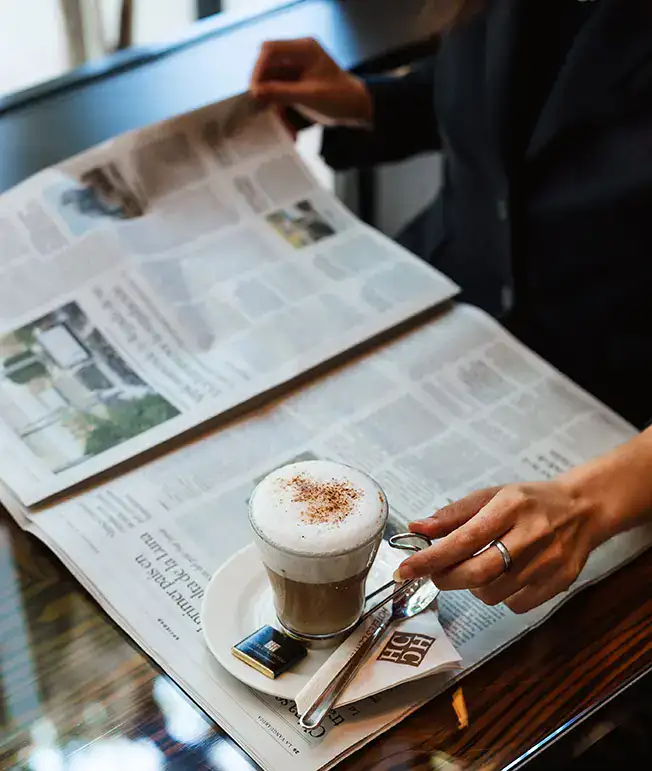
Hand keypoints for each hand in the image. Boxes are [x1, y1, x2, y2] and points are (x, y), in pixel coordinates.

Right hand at [250, 38, 372, 124]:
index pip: (270, 50)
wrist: (355, 108)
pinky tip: (289, 129)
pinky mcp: (293, 83)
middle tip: (259, 108)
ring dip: (271, 104)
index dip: (258, 69)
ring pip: (270, 82)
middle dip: (262, 88)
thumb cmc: (339, 99)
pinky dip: (280, 110)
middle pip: (267, 65)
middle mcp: (296, 55)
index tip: (255, 92)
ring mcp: (294, 69)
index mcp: (304, 49)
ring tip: (279, 124)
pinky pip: (278, 94)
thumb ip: (281, 92)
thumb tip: (255, 92)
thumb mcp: (310, 97)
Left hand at [395, 481, 605, 613]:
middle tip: (435, 574)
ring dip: (473, 586)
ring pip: (493, 593)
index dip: (431, 558)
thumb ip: (453, 514)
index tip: (405, 569)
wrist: (583, 509)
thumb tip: (416, 529)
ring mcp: (548, 563)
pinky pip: (515, 605)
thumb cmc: (529, 501)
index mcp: (510, 507)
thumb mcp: (491, 495)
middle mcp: (531, 535)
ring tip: (479, 567)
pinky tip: (503, 577)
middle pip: (478, 572)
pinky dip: (499, 596)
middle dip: (447, 578)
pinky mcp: (559, 583)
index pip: (464, 538)